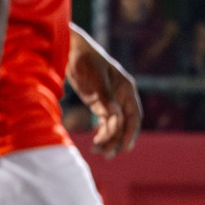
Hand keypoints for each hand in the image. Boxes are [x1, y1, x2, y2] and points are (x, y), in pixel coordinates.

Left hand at [67, 25, 140, 157]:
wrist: (70, 49)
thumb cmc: (86, 60)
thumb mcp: (96, 80)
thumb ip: (106, 99)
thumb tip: (116, 119)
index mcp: (126, 88)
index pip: (134, 116)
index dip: (131, 133)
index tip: (125, 148)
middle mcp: (121, 95)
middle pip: (124, 123)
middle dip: (117, 140)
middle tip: (106, 155)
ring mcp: (110, 99)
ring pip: (114, 124)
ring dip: (108, 138)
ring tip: (97, 151)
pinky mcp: (98, 102)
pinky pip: (104, 121)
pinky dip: (101, 132)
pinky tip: (95, 141)